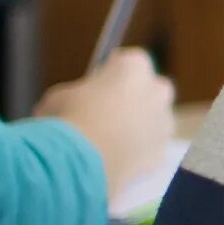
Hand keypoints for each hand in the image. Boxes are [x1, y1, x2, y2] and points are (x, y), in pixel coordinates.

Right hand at [36, 49, 176, 202]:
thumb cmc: (67, 120)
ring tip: (109, 140)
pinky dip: (137, 153)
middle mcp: (158, 91)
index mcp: (134, 68)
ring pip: (155, 120)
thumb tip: (70, 107)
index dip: (113, 70)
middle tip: (108, 109)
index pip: (129, 60)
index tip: (101, 79)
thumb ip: (75, 96)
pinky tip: (115, 160)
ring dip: (139, 125)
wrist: (81, 163)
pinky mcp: (161, 152)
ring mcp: (164, 123)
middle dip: (134, 96)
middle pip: (151, 88)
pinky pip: (150, 148)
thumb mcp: (58, 98)